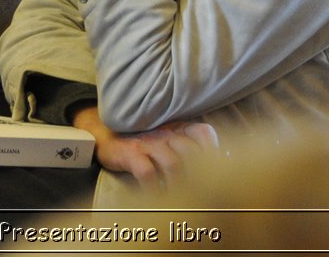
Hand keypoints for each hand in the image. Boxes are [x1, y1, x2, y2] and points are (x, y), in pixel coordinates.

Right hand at [71, 105, 218, 187]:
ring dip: (180, 185)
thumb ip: (191, 146)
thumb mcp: (168, 138)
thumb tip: (223, 161)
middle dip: (200, 175)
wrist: (105, 134)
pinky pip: (146, 172)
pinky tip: (157, 198)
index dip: (214, 151)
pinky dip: (154, 188)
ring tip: (183, 201)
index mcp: (178, 127)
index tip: (220, 171)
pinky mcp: (131, 154)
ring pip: (173, 164)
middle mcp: (166, 133)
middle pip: (192, 153)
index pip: (204, 133)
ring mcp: (149, 143)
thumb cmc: (144, 141)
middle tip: (205, 195)